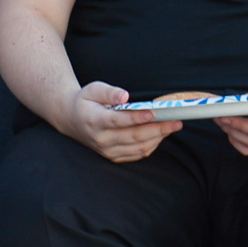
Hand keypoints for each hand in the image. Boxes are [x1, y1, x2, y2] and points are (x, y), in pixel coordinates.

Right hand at [59, 83, 182, 163]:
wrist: (71, 120)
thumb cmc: (86, 101)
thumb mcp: (92, 89)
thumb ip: (108, 92)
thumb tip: (125, 97)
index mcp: (94, 120)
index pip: (118, 121)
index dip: (137, 118)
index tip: (153, 113)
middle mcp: (101, 139)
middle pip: (134, 136)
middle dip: (158, 129)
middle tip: (176, 120)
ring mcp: (107, 151)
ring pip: (138, 148)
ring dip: (158, 138)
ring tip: (173, 126)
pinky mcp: (114, 157)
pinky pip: (137, 154)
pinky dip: (152, 145)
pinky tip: (161, 134)